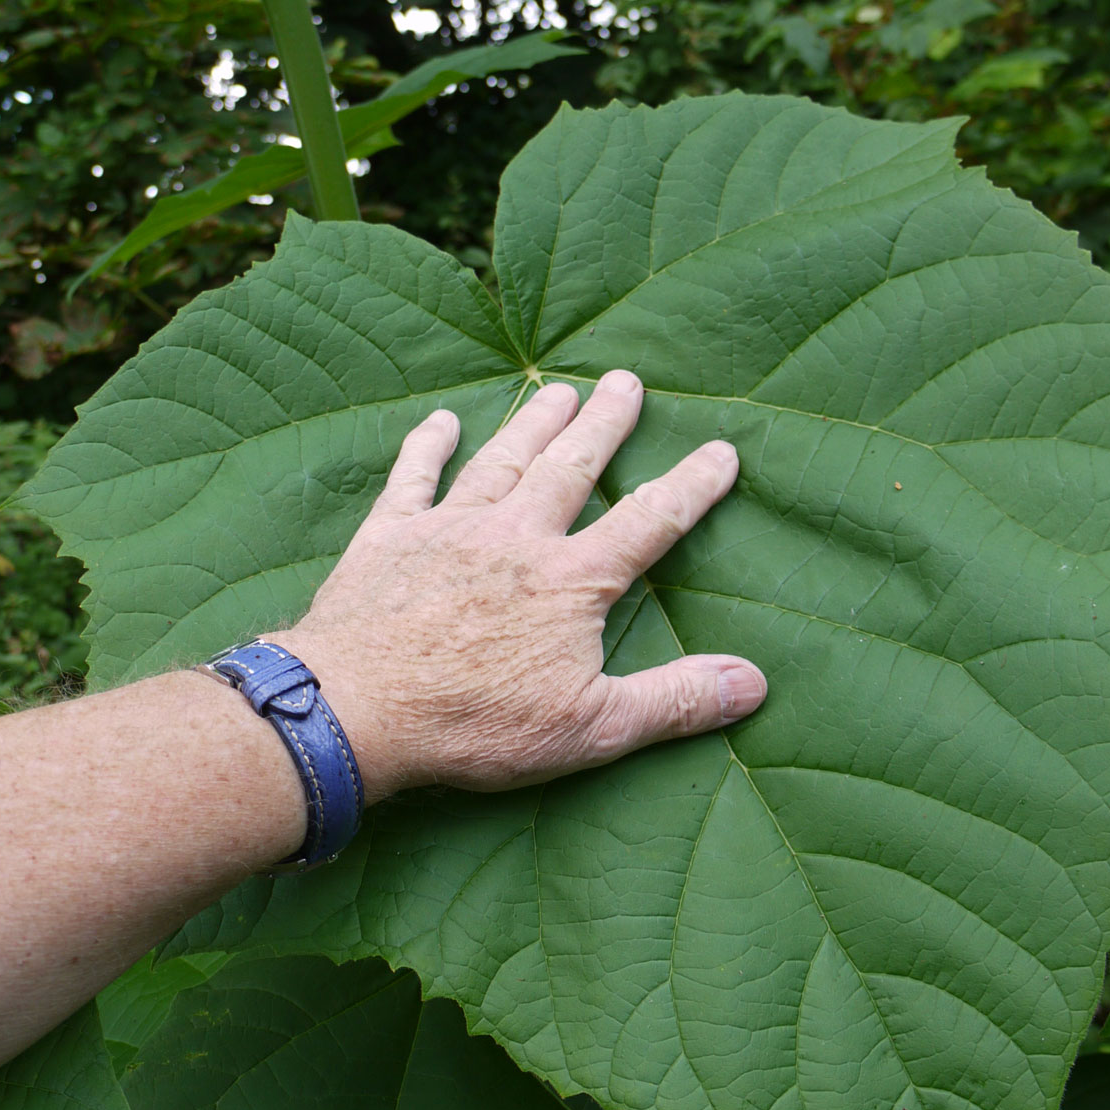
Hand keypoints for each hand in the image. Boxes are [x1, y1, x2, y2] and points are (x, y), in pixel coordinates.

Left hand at [277, 368, 766, 801]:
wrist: (356, 710)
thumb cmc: (475, 725)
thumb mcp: (592, 728)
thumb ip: (673, 700)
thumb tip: (752, 682)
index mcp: (572, 581)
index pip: (649, 522)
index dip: (691, 486)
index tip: (722, 450)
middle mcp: (516, 537)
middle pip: (572, 467)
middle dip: (605, 423)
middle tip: (627, 381)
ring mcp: (450, 529)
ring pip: (503, 459)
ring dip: (533, 423)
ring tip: (559, 390)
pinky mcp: (390, 537)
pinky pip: (414, 478)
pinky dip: (428, 446)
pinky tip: (442, 421)